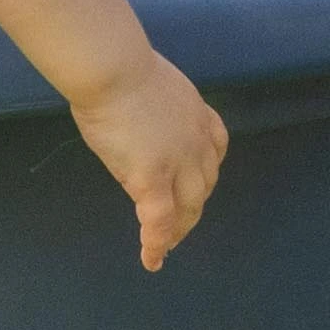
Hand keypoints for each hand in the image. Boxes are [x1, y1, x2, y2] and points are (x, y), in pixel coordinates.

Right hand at [70, 49, 227, 270]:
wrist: (115, 71)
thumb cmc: (123, 72)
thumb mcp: (156, 91)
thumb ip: (160, 113)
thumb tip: (146, 124)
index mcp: (199, 117)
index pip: (214, 152)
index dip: (205, 173)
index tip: (197, 187)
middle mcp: (198, 142)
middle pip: (204, 184)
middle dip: (194, 207)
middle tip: (181, 226)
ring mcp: (178, 162)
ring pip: (187, 206)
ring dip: (178, 229)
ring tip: (167, 246)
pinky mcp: (153, 177)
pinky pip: (158, 218)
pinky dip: (157, 241)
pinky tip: (152, 259)